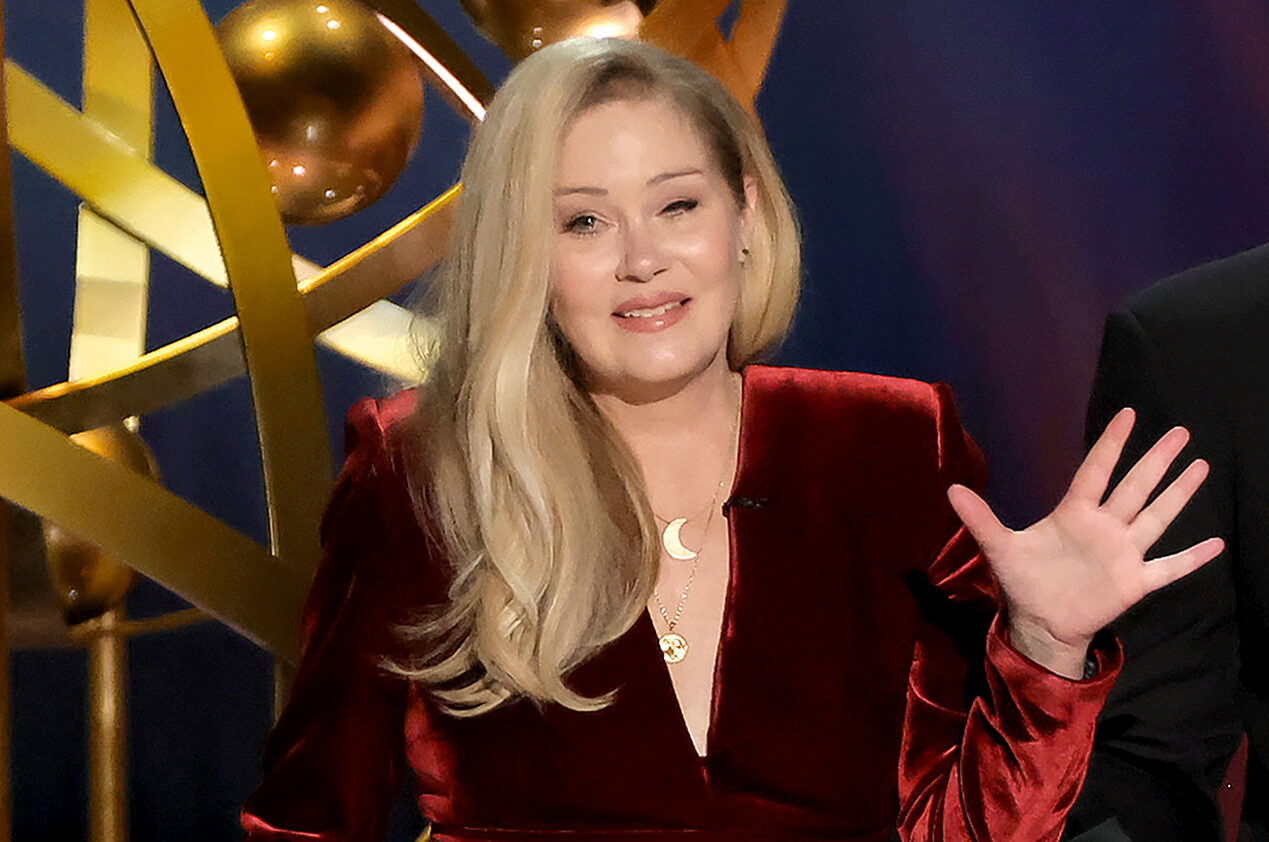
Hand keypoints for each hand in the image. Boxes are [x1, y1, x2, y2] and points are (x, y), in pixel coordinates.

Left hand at [946, 408, 1224, 677]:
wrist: (1039, 623)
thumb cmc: (1023, 581)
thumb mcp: (999, 548)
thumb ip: (980, 519)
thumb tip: (950, 489)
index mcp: (1074, 514)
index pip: (1096, 471)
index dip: (1111, 444)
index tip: (1128, 415)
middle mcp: (1104, 527)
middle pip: (1134, 487)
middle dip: (1156, 460)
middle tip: (1180, 431)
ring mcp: (1123, 553)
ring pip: (1156, 517)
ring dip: (1178, 494)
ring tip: (1201, 465)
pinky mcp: (1134, 582)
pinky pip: (1169, 568)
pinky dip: (1191, 558)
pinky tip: (1216, 543)